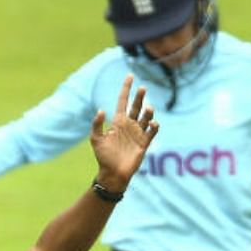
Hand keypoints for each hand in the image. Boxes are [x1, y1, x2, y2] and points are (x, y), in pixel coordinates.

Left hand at [90, 74, 157, 192]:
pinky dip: (154, 126)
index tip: (130, 76)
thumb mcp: (96, 139)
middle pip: (136, 106)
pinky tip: (153, 123)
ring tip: (148, 108)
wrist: (113, 174)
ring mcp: (138, 133)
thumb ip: (96, 125)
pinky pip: (152, 131)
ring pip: (146, 117)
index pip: (123, 101)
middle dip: (140, 97)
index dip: (126, 88)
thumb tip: (101, 110)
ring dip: (148, 111)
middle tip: (143, 88)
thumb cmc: (103, 157)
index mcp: (118, 122)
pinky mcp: (144, 143)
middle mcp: (129, 125)